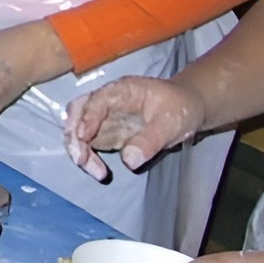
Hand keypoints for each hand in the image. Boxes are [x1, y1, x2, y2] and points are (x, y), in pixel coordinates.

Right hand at [63, 76, 206, 181]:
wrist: (188, 108)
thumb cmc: (181, 108)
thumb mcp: (171, 123)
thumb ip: (150, 141)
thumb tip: (128, 161)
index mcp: (121, 91)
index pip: (96, 101)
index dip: (87, 117)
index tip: (84, 137)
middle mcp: (106, 102)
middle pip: (77, 113)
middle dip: (74, 135)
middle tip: (81, 159)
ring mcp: (104, 117)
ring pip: (78, 129)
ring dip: (79, 149)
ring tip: (95, 171)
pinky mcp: (106, 133)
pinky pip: (89, 143)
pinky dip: (89, 157)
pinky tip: (99, 171)